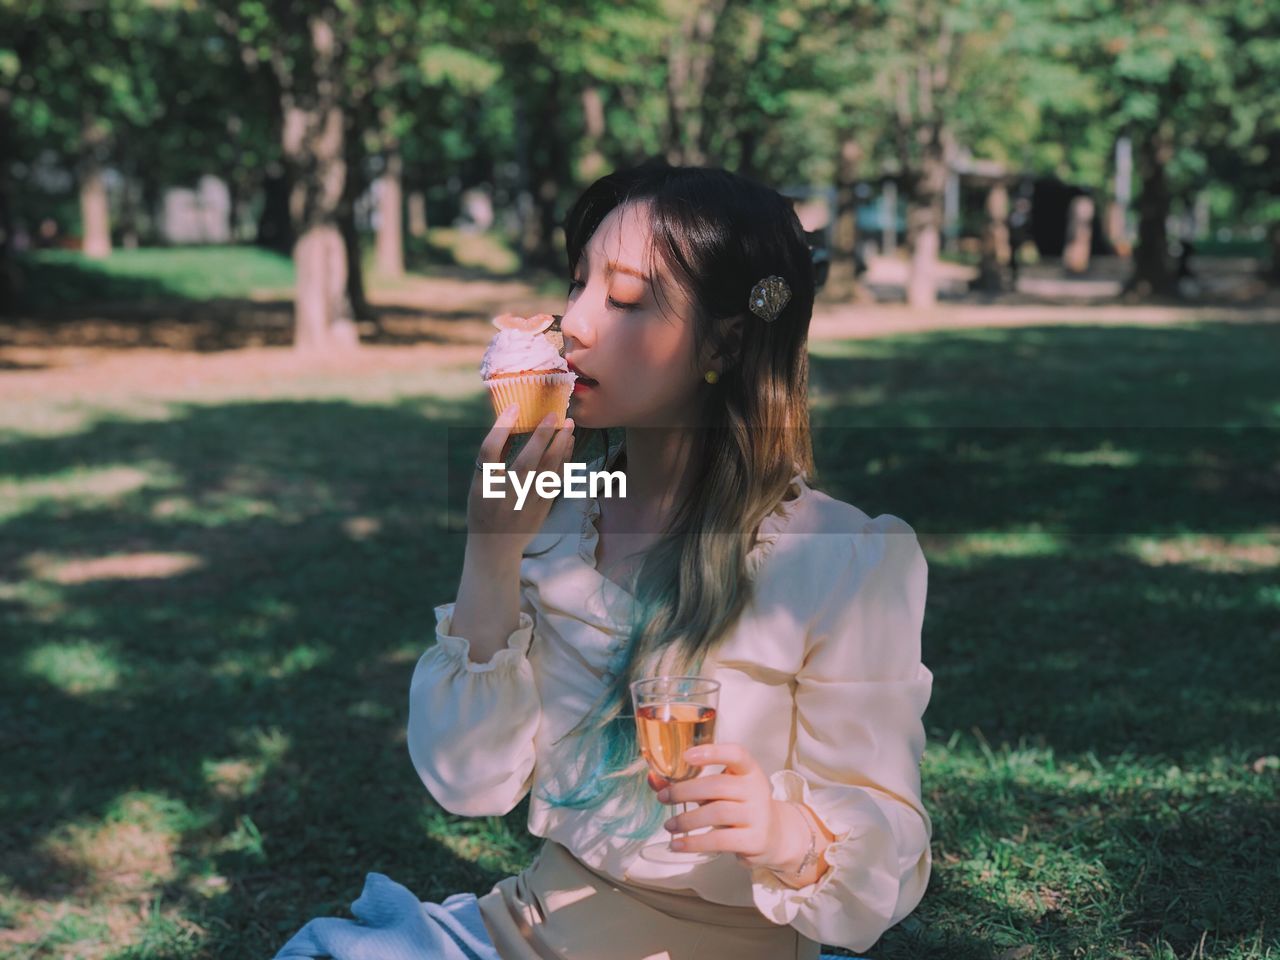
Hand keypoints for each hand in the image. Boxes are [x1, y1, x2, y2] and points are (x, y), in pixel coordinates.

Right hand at [467, 403, 573, 555]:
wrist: (495, 546)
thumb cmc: (484, 509)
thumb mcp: (479, 484)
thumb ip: (492, 459)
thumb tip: (509, 424)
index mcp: (483, 485)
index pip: (489, 451)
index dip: (501, 427)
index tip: (514, 406)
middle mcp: (505, 494)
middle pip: (526, 461)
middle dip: (541, 436)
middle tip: (553, 414)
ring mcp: (526, 502)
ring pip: (547, 471)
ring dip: (560, 446)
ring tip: (569, 424)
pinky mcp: (542, 507)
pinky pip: (556, 479)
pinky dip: (564, 460)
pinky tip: (569, 444)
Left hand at [649, 743, 798, 871]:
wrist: (775, 835)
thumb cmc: (740, 807)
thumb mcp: (723, 791)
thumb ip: (692, 784)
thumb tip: (654, 781)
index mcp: (749, 771)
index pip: (736, 754)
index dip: (712, 752)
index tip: (686, 756)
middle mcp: (757, 790)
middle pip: (717, 785)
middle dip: (684, 791)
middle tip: (664, 798)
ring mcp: (758, 815)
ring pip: (717, 813)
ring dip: (687, 819)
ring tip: (669, 825)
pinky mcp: (754, 840)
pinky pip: (720, 840)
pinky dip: (694, 843)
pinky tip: (678, 844)